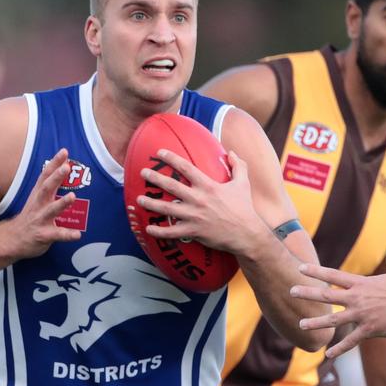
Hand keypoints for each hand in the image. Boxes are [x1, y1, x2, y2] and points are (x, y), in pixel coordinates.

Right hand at [8, 148, 81, 258]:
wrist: (12, 240)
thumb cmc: (31, 216)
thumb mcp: (38, 198)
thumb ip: (51, 184)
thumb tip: (65, 165)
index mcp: (38, 195)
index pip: (46, 175)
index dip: (54, 163)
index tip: (64, 151)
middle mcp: (38, 205)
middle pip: (46, 188)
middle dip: (56, 177)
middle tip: (67, 167)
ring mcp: (40, 219)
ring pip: (51, 210)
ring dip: (61, 203)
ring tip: (72, 196)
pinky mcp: (43, 235)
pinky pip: (56, 235)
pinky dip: (66, 234)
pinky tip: (77, 234)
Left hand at [136, 149, 267, 255]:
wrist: (246, 234)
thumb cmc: (244, 208)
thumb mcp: (243, 183)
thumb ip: (238, 166)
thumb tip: (231, 152)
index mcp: (208, 186)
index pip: (186, 168)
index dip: (171, 158)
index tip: (159, 153)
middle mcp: (198, 199)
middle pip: (171, 186)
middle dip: (155, 178)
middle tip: (143, 172)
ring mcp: (194, 216)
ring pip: (167, 209)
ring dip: (151, 204)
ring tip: (139, 198)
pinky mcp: (193, 232)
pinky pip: (172, 232)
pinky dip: (159, 231)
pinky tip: (148, 229)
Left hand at [290, 234, 385, 357]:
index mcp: (361, 283)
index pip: (333, 275)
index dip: (316, 271)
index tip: (300, 268)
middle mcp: (357, 298)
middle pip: (327, 295)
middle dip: (308, 293)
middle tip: (291, 291)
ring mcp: (362, 314)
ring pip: (334, 320)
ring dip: (317, 323)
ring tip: (300, 325)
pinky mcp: (370, 329)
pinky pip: (351, 340)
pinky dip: (340, 348)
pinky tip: (328, 354)